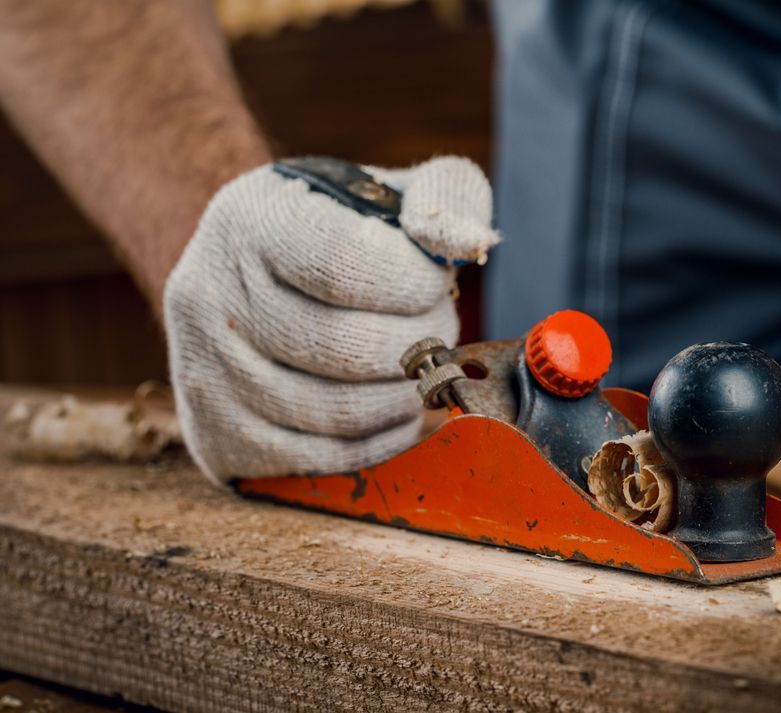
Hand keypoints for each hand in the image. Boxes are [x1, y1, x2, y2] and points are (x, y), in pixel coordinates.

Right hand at [163, 156, 498, 483]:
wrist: (240, 277)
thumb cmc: (331, 232)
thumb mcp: (381, 191)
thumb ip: (442, 195)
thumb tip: (463, 242)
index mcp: (251, 222)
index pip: (344, 264)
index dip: (413, 283)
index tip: (436, 283)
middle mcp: (210, 297)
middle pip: (345, 347)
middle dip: (420, 346)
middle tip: (438, 334)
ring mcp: (206, 374)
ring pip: (335, 412)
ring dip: (406, 399)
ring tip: (424, 373)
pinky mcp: (218, 438)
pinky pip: (319, 459)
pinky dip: (380, 443)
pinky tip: (402, 415)